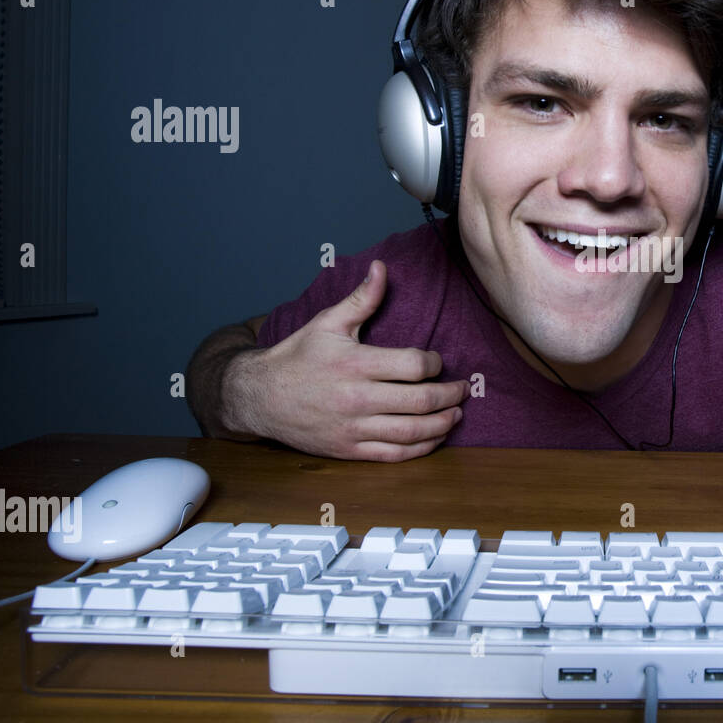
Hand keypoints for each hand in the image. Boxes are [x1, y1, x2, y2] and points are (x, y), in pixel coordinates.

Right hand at [233, 260, 468, 460]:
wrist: (259, 397)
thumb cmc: (297, 357)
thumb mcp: (327, 322)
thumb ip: (361, 298)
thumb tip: (382, 267)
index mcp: (355, 364)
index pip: (413, 366)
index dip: (435, 364)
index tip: (438, 361)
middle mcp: (357, 398)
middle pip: (420, 401)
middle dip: (450, 395)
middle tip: (462, 390)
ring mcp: (353, 428)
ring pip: (412, 432)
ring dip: (443, 424)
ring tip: (456, 414)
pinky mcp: (349, 450)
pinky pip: (394, 455)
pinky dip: (421, 449)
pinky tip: (434, 438)